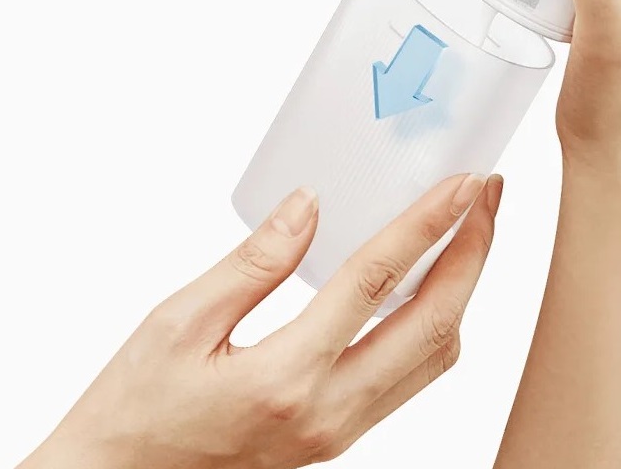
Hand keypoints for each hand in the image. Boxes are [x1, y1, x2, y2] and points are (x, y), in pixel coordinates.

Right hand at [20, 172, 503, 468]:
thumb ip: (252, 264)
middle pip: (434, 327)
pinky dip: (432, 325)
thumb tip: (309, 205)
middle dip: (473, 254)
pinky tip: (424, 285)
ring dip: (461, 291)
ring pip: (433, 360)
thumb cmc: (133, 410)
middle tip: (487, 195)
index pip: (377, 285)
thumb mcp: (177, 322)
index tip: (464, 182)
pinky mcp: (335, 438)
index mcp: (284, 379)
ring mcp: (337, 433)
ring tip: (467, 231)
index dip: (429, 225)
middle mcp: (327, 414)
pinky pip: (408, 379)